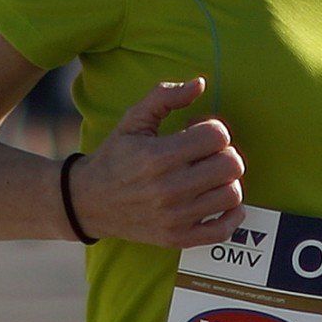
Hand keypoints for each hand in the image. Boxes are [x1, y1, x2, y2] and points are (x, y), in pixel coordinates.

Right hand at [70, 77, 243, 244]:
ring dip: (228, 181)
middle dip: (225, 153)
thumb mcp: (133, 120)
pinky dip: (232, 215)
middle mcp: (168, 188)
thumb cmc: (116, 157)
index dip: (213, 128)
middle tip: (209, 154)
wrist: (89, 202)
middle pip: (231, 164)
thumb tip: (200, 83)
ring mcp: (174, 216)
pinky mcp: (177, 237)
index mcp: (158, 156)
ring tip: (210, 176)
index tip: (198, 132)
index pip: (217, 135)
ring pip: (232, 194)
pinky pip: (223, 230)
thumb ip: (165, 96)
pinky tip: (220, 201)